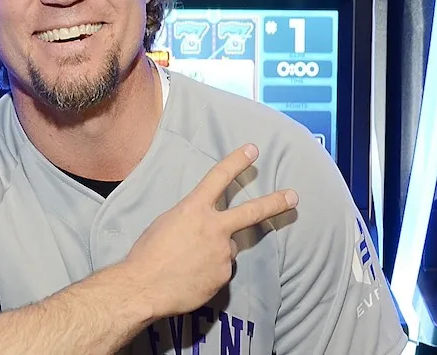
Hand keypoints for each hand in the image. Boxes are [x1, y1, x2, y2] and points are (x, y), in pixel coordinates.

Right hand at [119, 143, 297, 318]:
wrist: (143, 287)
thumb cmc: (147, 253)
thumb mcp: (166, 223)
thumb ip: (192, 219)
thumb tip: (205, 227)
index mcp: (193, 209)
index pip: (219, 177)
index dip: (237, 161)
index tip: (253, 149)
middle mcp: (213, 228)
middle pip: (251, 212)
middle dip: (275, 202)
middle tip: (293, 197)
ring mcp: (222, 253)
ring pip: (228, 247)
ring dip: (215, 251)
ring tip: (188, 262)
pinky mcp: (224, 276)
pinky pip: (221, 269)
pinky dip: (210, 271)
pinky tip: (192, 276)